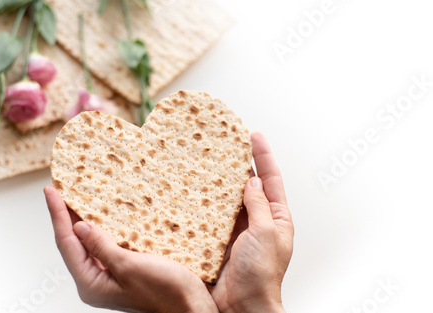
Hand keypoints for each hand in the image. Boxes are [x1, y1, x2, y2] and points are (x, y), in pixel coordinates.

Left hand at [44, 186, 217, 312]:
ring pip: (89, 242)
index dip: (58, 215)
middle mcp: (96, 280)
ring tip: (74, 196)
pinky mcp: (123, 269)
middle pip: (73, 242)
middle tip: (59, 189)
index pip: (67, 243)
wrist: (190, 306)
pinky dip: (101, 227)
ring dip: (82, 219)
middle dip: (65, 216)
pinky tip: (102, 214)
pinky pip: (105, 244)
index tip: (51, 191)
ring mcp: (109, 275)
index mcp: (91, 284)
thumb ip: (101, 246)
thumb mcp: (129, 266)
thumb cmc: (165, 292)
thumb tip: (80, 227)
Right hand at [209, 132, 293, 312]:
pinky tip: (193, 192)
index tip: (254, 135)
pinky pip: (212, 216)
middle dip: (239, 164)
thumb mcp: (266, 232)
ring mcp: (237, 230)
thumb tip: (251, 182)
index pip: (271, 179)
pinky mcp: (219, 240)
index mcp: (276, 218)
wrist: (242, 306)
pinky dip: (204, 203)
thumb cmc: (262, 274)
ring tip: (208, 161)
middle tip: (227, 142)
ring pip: (228, 199)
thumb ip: (259, 205)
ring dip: (219, 182)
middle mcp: (257, 222)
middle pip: (248, 186)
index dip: (263, 156)